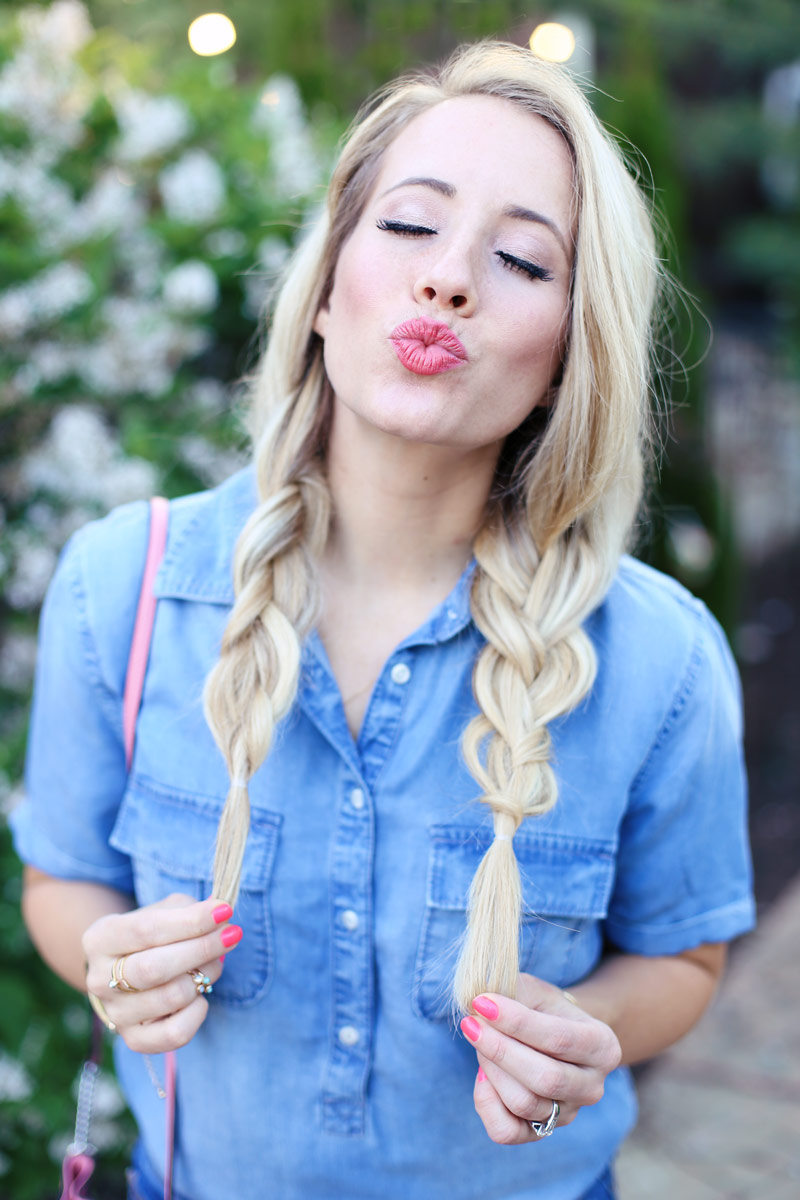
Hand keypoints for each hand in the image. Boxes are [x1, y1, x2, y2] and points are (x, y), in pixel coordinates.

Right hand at [83, 893, 242, 1053]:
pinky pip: (175, 1033)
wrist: (123, 974)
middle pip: (154, 968)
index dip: (190, 921)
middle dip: (201, 949)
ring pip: (170, 998)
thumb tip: (220, 913)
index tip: (224, 911)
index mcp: (100, 939)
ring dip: (205, 975)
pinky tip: (200, 994)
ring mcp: (116, 1013)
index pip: (146, 930)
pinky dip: (198, 1012)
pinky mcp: (134, 1040)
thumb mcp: (160, 911)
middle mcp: (100, 980)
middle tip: (231, 934)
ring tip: (216, 961)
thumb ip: (187, 909)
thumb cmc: (149, 937)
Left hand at [461, 972, 620, 1143]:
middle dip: (500, 1049)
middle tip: (472, 1022)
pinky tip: (482, 1074)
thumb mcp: (538, 991)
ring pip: (524, 1103)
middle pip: (545, 1078)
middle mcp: (592, 1087)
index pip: (559, 1039)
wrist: (556, 1036)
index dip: (517, 1022)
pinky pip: (506, 1130)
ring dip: (492, 1069)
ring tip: (479, 1040)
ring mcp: (569, 1114)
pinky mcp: (541, 1131)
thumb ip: (514, 994)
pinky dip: (486, 1103)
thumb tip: (480, 1006)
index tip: (482, 1003)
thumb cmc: (545, 1009)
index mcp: (602, 1046)